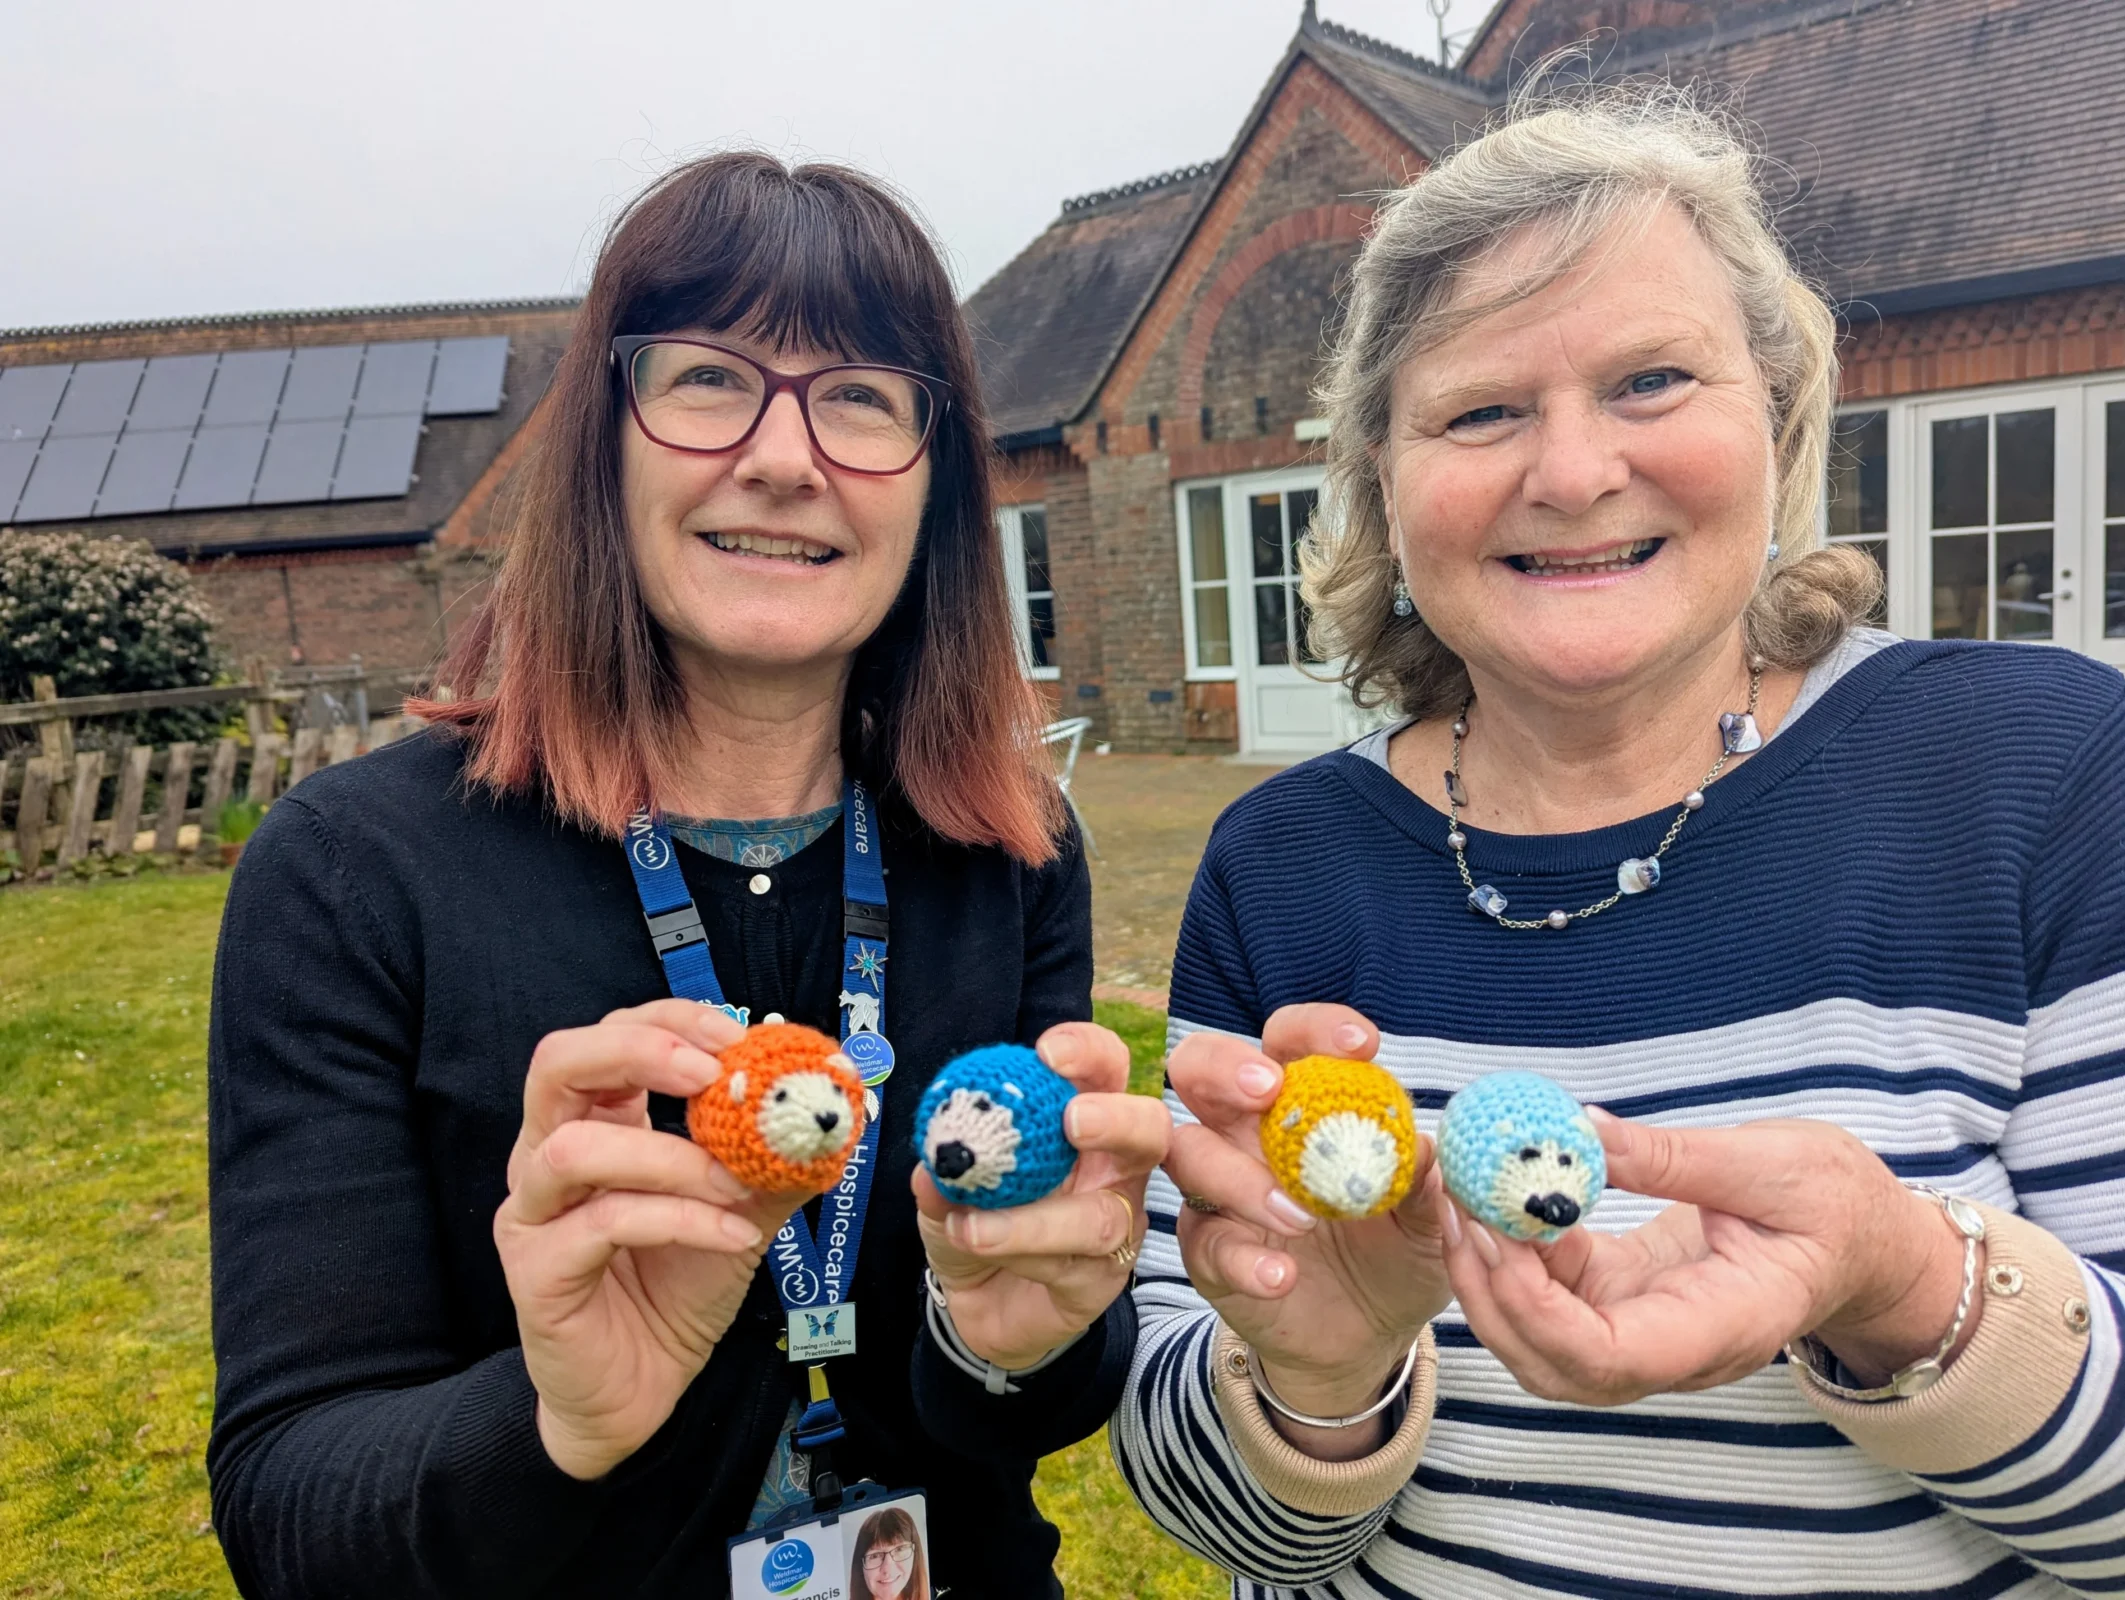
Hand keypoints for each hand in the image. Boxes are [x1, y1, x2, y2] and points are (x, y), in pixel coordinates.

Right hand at [494, 1001, 821, 1479]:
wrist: (642, 1392)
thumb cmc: (678, 1288)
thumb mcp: (739, 1209)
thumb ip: (773, 1157)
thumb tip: (833, 1109)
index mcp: (596, 1123)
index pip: (613, 1036)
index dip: (670, 1020)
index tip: (737, 1035)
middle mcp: (547, 1155)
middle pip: (557, 1064)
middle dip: (638, 1051)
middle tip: (711, 1072)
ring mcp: (532, 1213)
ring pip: (575, 1149)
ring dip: (671, 1156)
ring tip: (738, 1185)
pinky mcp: (536, 1270)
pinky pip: (603, 1223)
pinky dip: (680, 1220)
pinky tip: (735, 1239)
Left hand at [914, 1022, 1170, 1370]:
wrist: (975, 1304)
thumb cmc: (974, 1221)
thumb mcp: (945, 1184)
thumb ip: (942, 1160)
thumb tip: (939, 1141)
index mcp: (1082, 1121)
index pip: (1105, 1070)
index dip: (1088, 1052)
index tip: (1046, 1053)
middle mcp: (1113, 1168)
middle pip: (1149, 1130)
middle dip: (1116, 1119)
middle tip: (1072, 1121)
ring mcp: (1117, 1226)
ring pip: (1102, 1216)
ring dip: (1032, 1220)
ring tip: (969, 1224)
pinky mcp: (1102, 1280)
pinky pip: (1072, 1266)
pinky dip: (1018, 1254)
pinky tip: (975, 1246)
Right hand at [1164, 1005, 1449, 1454]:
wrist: (1371, 1336)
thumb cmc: (1395, 1252)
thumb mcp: (1428, 1222)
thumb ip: (1425, 1184)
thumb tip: (1425, 1150)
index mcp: (1299, 1102)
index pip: (1288, 1039)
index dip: (1315, 1029)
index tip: (1362, 1045)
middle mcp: (1246, 1133)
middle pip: (1200, 1068)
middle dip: (1226, 1067)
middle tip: (1269, 1089)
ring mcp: (1219, 1190)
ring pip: (1190, 1152)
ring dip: (1239, 1176)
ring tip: (1301, 1217)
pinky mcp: (1208, 1252)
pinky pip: (1206, 1242)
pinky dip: (1243, 1257)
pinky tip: (1283, 1276)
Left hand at [1437, 1109, 1978, 1406]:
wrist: (1864, 1239)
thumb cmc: (1836, 1206)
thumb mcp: (1774, 1163)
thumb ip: (1678, 1157)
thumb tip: (1584, 1132)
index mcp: (1722, 1328)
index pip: (1609, 1358)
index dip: (1538, 1311)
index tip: (1497, 1235)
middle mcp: (1675, 1350)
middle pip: (1556, 1366)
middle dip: (1491, 1295)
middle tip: (1458, 1206)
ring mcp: (1644, 1331)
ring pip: (1542, 1342)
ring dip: (1490, 1279)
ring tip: (1463, 1197)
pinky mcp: (1623, 1299)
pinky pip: (1553, 1296)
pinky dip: (1514, 1255)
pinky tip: (1496, 1198)